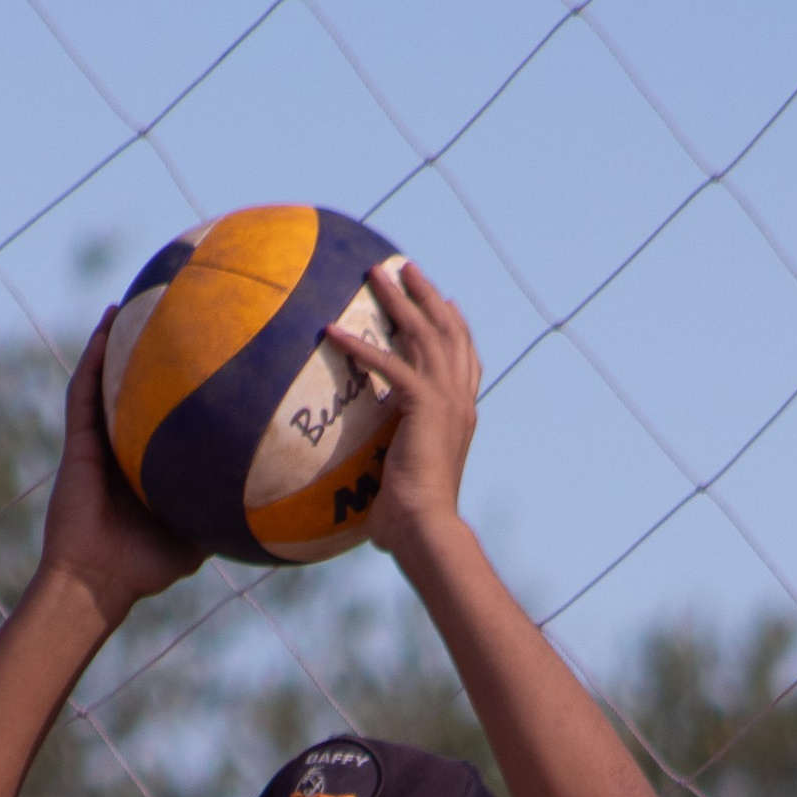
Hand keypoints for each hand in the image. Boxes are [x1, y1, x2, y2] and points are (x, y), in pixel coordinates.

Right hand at [37, 313, 202, 625]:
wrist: (98, 581)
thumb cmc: (147, 567)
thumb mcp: (199, 536)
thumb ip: (226, 513)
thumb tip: (273, 495)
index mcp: (147, 463)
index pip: (166, 413)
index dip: (181, 383)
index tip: (207, 349)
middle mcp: (122, 446)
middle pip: (135, 388)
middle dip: (148, 350)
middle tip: (172, 309)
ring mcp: (98, 441)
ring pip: (106, 379)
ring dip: (117, 339)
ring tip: (135, 298)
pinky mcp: (78, 440)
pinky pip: (84, 390)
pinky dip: (94, 356)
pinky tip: (109, 323)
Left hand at [343, 259, 480, 562]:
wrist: (426, 528)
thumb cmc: (410, 521)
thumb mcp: (403, 479)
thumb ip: (391, 461)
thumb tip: (362, 483)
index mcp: (462, 414)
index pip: (465, 358)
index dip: (455, 326)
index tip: (443, 302)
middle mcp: (460, 400)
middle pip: (449, 331)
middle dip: (427, 295)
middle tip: (405, 269)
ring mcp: (447, 399)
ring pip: (425, 333)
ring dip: (400, 300)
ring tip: (377, 274)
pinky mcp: (425, 404)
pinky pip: (388, 363)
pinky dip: (359, 346)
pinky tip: (332, 332)